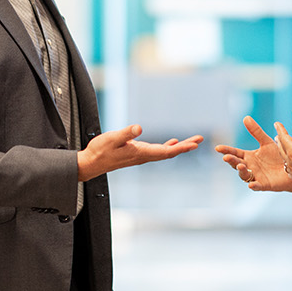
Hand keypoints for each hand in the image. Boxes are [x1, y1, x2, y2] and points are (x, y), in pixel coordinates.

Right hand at [77, 125, 203, 180]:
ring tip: (192, 141)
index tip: (194, 144)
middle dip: (185, 146)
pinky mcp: (138, 153)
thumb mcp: (111, 138)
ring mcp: (141, 156)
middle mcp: (144, 156)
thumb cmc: (99, 151)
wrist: (91, 163)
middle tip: (200, 139)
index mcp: (140, 153)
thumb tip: (139, 127)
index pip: (165, 152)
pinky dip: (168, 146)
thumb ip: (126, 133)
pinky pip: (158, 151)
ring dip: (179, 146)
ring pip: (165, 152)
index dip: (180, 148)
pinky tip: (172, 142)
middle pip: (169, 152)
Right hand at [212, 116, 291, 191]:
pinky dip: (254, 186)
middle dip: (231, 161)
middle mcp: (250, 167)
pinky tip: (251, 185)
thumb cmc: (277, 155)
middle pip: (237, 164)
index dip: (227, 150)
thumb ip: (256, 132)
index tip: (218, 148)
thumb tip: (245, 117)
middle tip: (226, 157)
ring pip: (244, 175)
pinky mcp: (265, 185)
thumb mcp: (266, 142)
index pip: (235, 153)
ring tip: (241, 165)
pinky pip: (257, 186)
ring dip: (241, 171)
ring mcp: (256, 176)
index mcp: (249, 157)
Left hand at [274, 110, 291, 194]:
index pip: (283, 137)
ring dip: (283, 153)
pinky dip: (289, 165)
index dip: (280, 129)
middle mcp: (290, 162)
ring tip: (284, 150)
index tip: (277, 124)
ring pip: (285, 160)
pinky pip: (290, 171)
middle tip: (278, 136)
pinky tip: (291, 166)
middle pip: (282, 149)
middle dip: (279, 141)